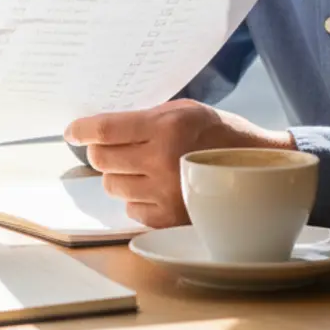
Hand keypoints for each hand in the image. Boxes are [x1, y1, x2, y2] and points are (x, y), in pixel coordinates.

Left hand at [65, 100, 294, 227]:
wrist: (258, 170)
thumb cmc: (219, 133)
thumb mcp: (184, 110)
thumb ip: (146, 118)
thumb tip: (102, 127)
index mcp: (166, 127)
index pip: (106, 130)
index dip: (82, 129)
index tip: (71, 131)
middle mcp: (162, 161)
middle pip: (102, 159)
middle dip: (101, 151)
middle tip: (112, 147)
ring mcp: (165, 194)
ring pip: (112, 185)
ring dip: (119, 175)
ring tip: (142, 167)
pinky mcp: (170, 219)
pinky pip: (131, 209)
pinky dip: (136, 198)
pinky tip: (156, 187)